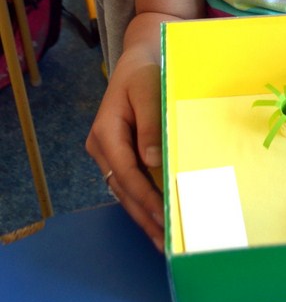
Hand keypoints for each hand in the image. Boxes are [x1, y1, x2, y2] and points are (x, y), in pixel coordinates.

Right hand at [86, 48, 164, 250]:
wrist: (140, 59)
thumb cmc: (145, 71)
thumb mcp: (148, 89)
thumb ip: (150, 123)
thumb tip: (153, 161)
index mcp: (106, 132)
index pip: (126, 173)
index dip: (146, 197)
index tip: (164, 216)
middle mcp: (102, 147)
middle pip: (124, 189)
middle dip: (145, 216)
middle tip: (166, 242)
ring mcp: (109, 153)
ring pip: (126, 191)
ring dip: (144, 215)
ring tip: (164, 240)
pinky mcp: (120, 154)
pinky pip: (131, 182)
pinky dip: (144, 201)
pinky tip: (158, 217)